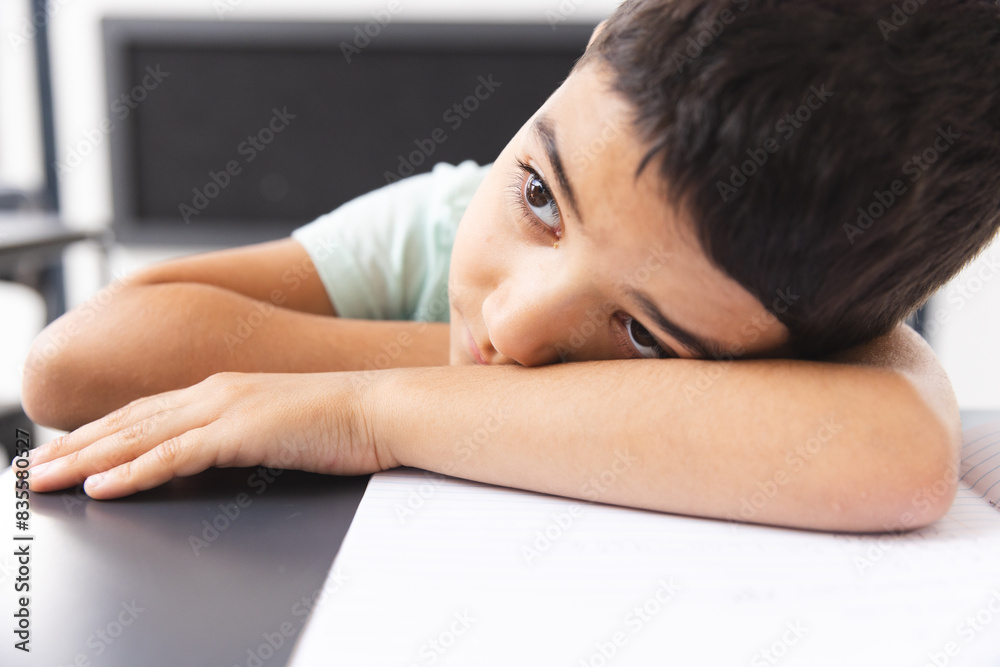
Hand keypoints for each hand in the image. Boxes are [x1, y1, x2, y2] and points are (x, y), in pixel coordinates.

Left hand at [25, 371, 389, 498]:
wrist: (384, 407)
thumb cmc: (343, 421)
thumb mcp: (280, 425)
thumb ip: (242, 433)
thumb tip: (212, 456)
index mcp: (226, 388)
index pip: (147, 412)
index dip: (102, 430)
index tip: (68, 448)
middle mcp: (217, 390)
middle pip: (129, 421)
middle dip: (76, 444)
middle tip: (35, 466)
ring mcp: (228, 408)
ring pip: (139, 436)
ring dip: (86, 459)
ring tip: (46, 478)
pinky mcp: (242, 431)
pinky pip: (173, 456)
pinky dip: (132, 472)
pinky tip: (101, 485)